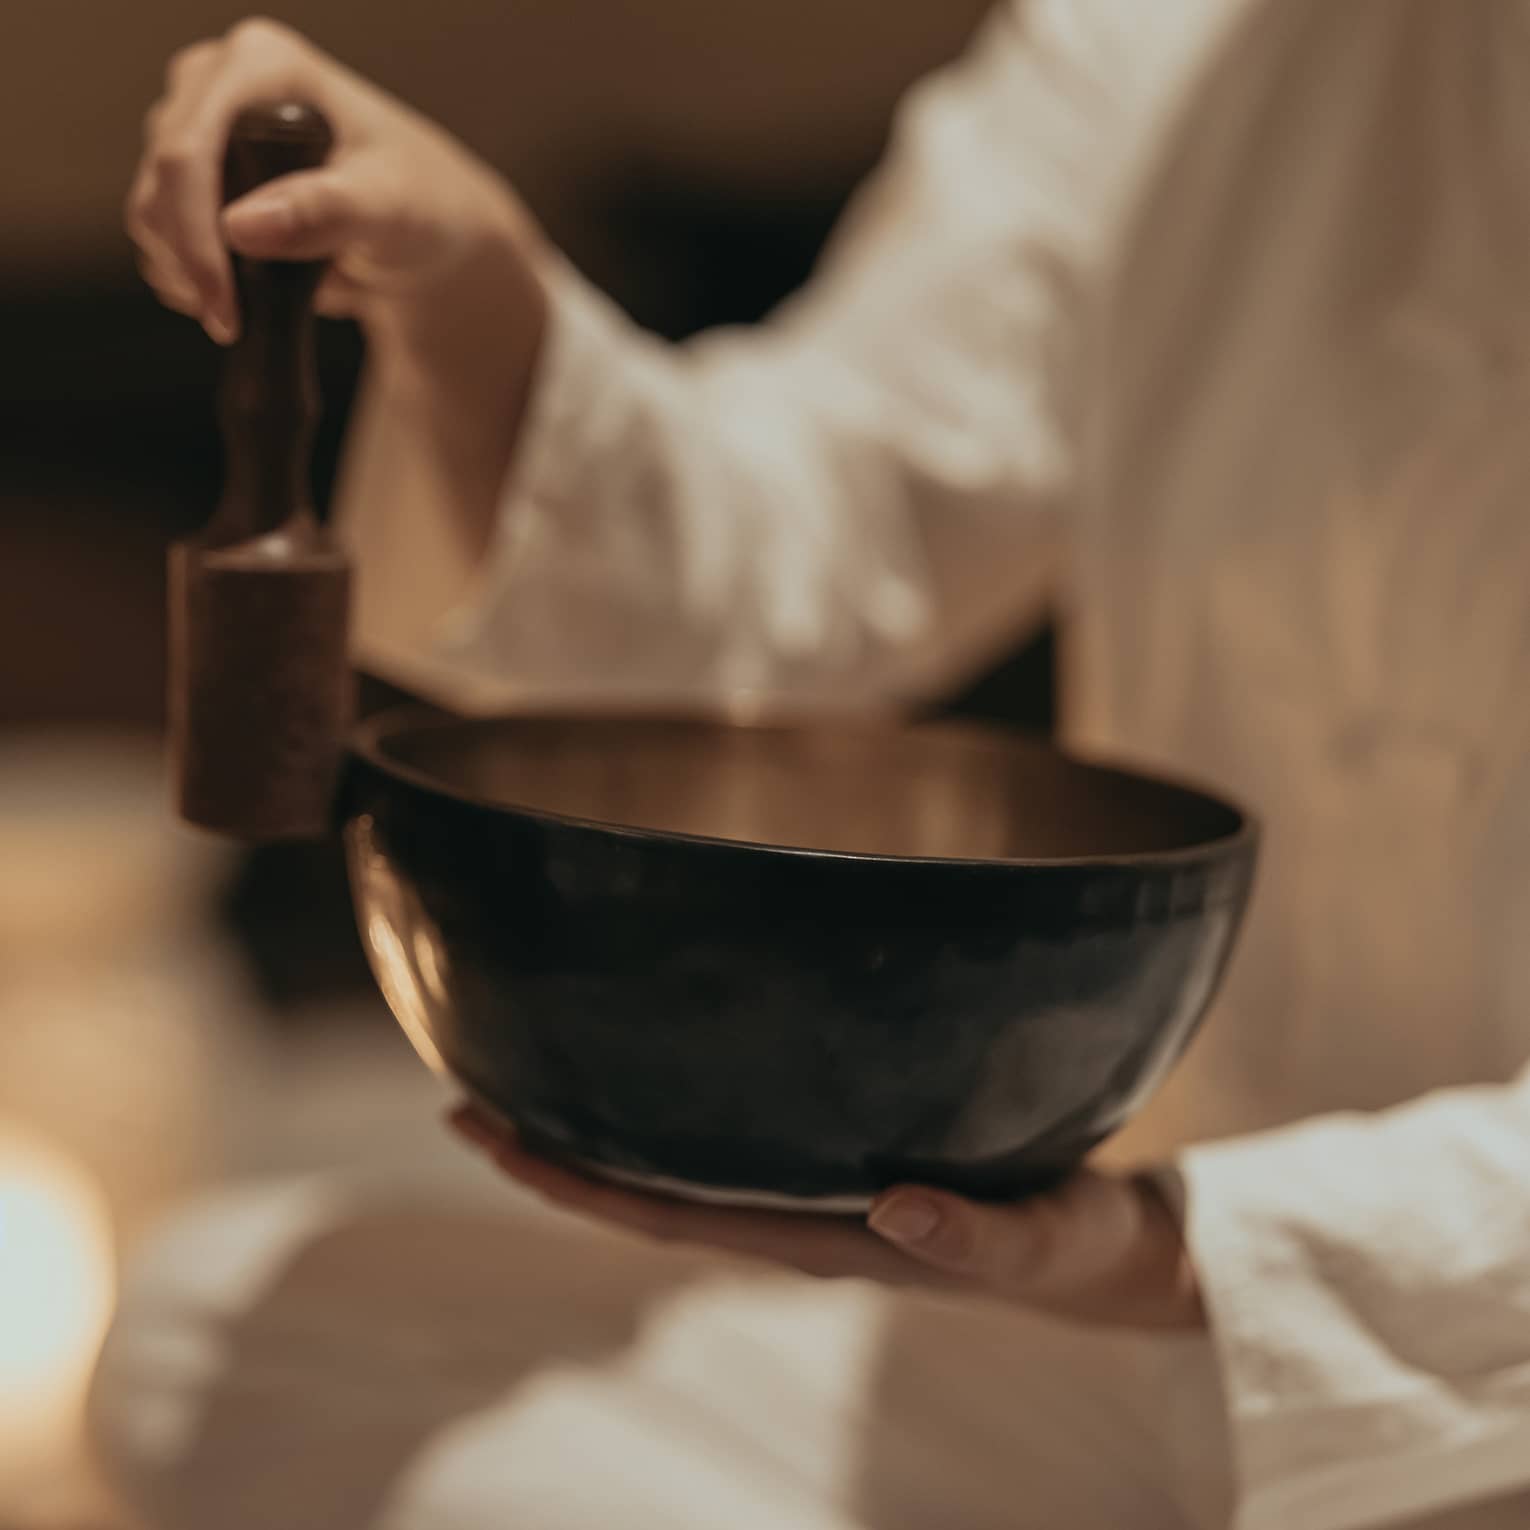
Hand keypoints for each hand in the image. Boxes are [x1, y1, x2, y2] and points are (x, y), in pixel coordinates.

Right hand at [128, 19, 545, 496]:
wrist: (425, 229)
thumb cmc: (422, 204)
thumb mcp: (392, 209)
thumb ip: (328, 212)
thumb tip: (241, 227)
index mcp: (265, 64)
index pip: (190, 148)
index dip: (193, 234)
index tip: (223, 306)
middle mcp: (220, 82)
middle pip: (161, 178)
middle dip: (190, 260)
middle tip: (233, 320)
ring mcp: (202, 126)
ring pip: (151, 205)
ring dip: (184, 271)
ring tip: (239, 312)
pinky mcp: (198, 175)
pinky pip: (160, 230)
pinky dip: (185, 273)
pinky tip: (232, 298)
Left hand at [450, 1107, 1203, 1329]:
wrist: (1110, 1257)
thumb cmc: (1078, 1245)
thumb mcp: (1045, 1240)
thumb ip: (978, 1236)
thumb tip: (897, 1205)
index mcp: (829, 1241)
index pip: (676, 1218)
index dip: (582, 1186)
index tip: (500, 1141)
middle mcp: (801, 1220)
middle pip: (650, 1198)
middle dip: (556, 1160)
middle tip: (465, 1102)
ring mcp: (816, 1197)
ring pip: (680, 1174)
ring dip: (599, 1138)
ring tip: (524, 1082)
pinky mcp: (843, 1167)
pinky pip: (731, 1148)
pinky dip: (668, 1117)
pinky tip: (647, 1073)